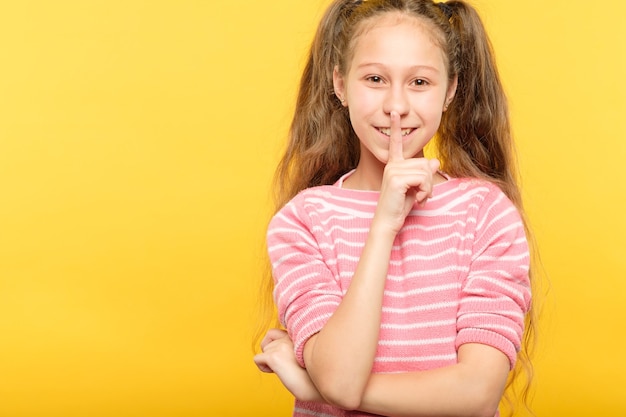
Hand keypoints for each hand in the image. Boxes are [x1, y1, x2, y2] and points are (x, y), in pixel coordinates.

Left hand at [254, 329, 322, 402]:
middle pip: (268, 340)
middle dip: (272, 353)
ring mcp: (281, 346)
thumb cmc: (315, 376)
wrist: (318, 386)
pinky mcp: (275, 356)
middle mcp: (289, 337)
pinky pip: (258, 359)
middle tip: (284, 365)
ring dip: (269, 361)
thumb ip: (294, 347)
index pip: (275, 332)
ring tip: (284, 370)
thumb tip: (278, 351)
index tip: (283, 356)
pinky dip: (263, 367)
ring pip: (264, 349)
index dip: (275, 344)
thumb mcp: (306, 355)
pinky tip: (275, 373)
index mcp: (298, 336)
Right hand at [375, 111, 439, 233]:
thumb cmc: (400, 205)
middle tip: (422, 194)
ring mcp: (393, 171)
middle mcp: (392, 165)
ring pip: (426, 172)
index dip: (395, 128)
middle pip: (425, 163)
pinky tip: (418, 199)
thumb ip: (425, 173)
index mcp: (394, 164)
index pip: (396, 143)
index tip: (395, 113)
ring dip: (428, 188)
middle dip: (429, 181)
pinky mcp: (396, 179)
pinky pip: (423, 179)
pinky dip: (425, 191)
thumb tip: (435, 161)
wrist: (388, 220)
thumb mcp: (416, 187)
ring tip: (420, 198)